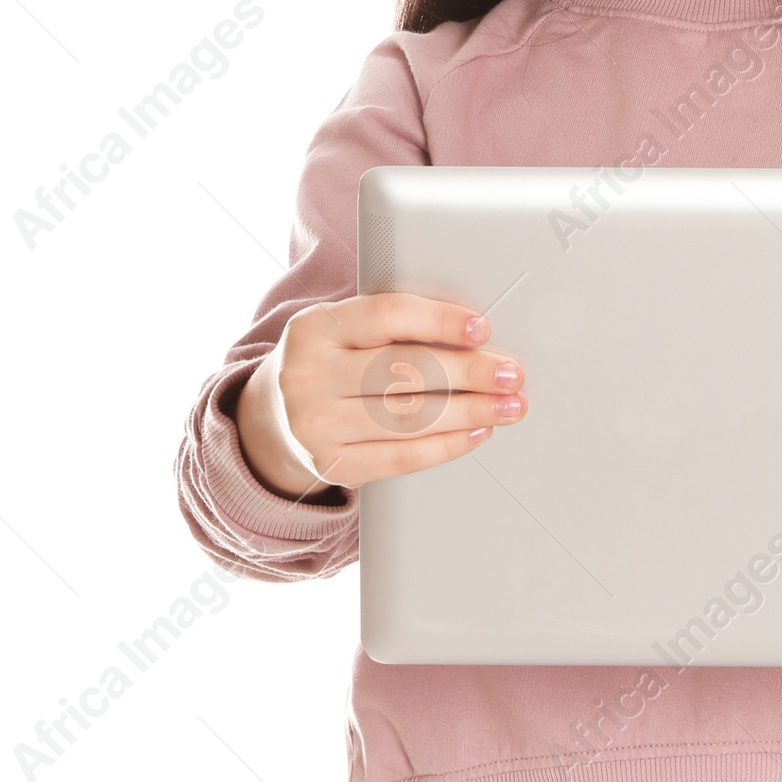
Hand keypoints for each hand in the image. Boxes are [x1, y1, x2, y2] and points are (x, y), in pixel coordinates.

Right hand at [235, 294, 526, 498]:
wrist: (271, 418)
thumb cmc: (329, 361)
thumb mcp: (343, 329)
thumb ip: (394, 325)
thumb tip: (474, 332)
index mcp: (317, 327)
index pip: (387, 316)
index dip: (440, 321)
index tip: (482, 328)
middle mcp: (309, 375)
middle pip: (404, 371)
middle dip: (469, 373)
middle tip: (511, 374)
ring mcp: (316, 424)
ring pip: (408, 418)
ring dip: (470, 412)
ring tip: (508, 406)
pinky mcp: (331, 464)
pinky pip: (401, 458)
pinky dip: (447, 445)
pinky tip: (476, 432)